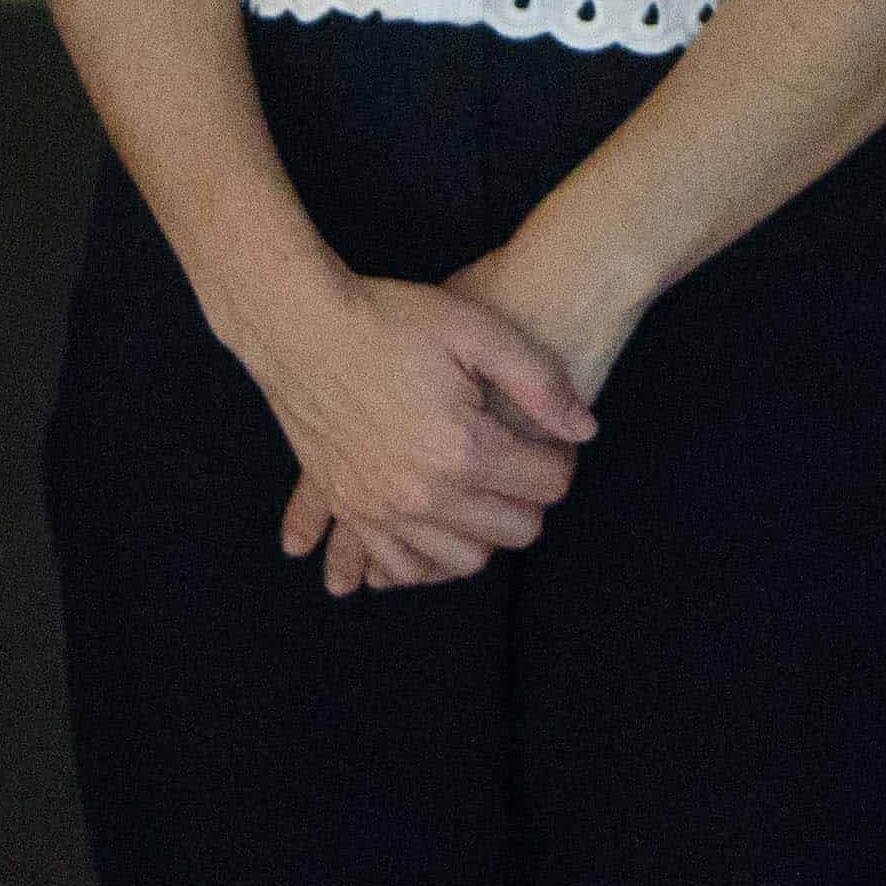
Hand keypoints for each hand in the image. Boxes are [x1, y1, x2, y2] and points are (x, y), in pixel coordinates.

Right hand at [243, 272, 595, 594]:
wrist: (300, 325)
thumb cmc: (391, 318)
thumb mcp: (476, 328)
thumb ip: (539, 381)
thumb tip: (585, 432)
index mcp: (464, 447)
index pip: (548, 483)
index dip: (559, 457)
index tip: (547, 436)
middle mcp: (425, 493)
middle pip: (516, 530)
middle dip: (531, 497)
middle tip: (521, 461)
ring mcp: (382, 509)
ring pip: (464, 560)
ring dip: (486, 532)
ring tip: (483, 490)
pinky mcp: (350, 509)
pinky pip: (402, 567)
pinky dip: (427, 559)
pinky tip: (439, 526)